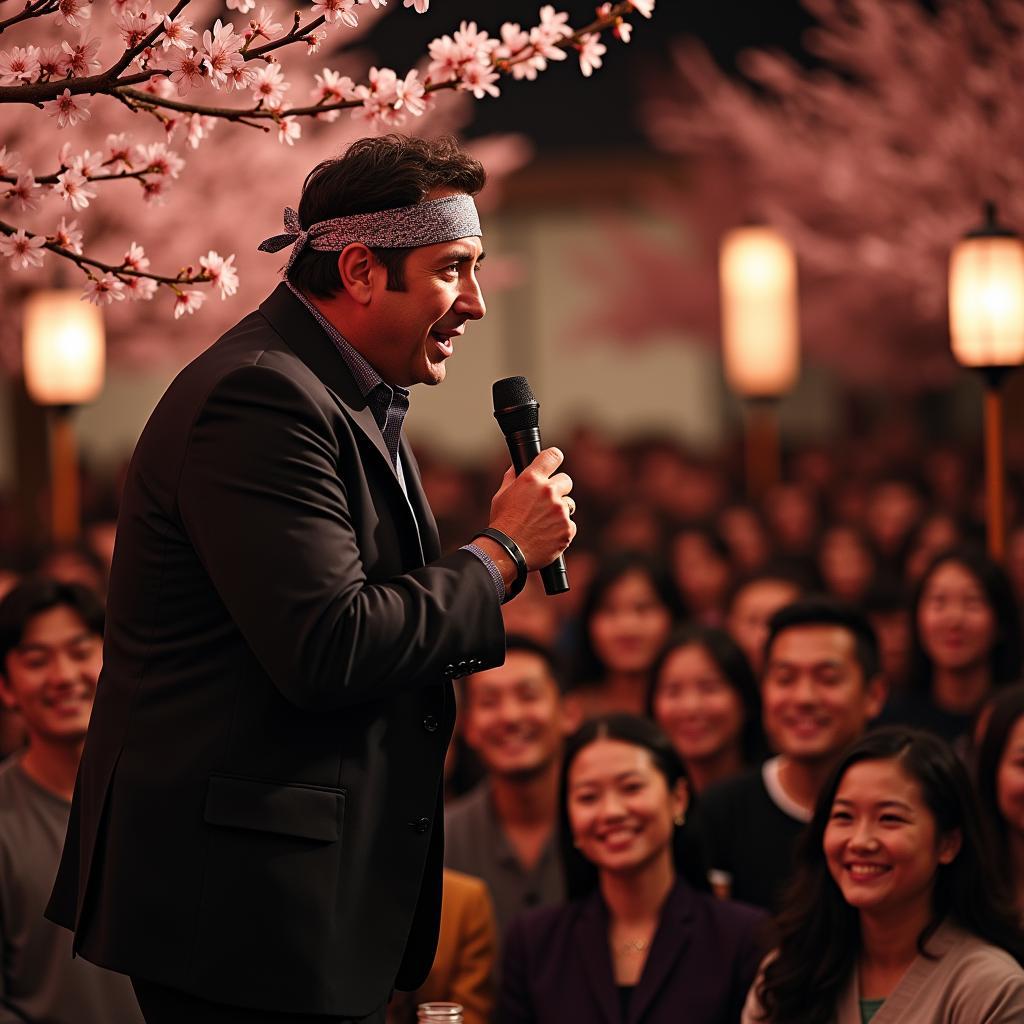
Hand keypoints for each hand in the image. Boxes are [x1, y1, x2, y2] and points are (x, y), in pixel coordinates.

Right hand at [487, 448, 575, 570]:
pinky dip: (562, 530)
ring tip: (544, 523)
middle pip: (566, 480)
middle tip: (546, 502)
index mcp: (531, 479)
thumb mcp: (501, 496)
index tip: (554, 463)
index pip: (553, 456)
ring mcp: (560, 511)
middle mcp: (548, 492)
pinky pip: (570, 524)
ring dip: (560, 511)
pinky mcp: (567, 529)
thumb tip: (517, 465)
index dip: (554, 458)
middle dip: (558, 489)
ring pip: (569, 504)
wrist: (507, 552)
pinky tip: (547, 535)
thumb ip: (512, 477)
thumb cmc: (502, 524)